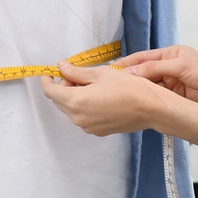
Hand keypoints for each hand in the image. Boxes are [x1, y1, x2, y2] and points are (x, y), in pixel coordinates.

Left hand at [40, 59, 180, 136]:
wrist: (151, 108)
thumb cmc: (128, 87)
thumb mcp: (101, 73)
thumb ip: (77, 71)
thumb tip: (61, 67)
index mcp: (75, 101)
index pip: (51, 91)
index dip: (47, 80)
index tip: (49, 72)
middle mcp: (78, 118)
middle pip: (60, 101)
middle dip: (64, 86)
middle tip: (79, 74)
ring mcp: (88, 127)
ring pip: (72, 109)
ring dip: (75, 96)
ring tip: (93, 85)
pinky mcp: (98, 131)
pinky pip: (83, 117)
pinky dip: (85, 106)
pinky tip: (101, 97)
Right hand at [117, 45, 197, 114]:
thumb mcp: (182, 65)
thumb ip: (155, 68)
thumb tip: (130, 73)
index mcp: (171, 55)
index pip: (142, 58)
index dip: (125, 64)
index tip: (109, 71)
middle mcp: (169, 69)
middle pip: (141, 74)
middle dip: (126, 79)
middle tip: (108, 86)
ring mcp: (170, 86)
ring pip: (146, 88)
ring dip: (134, 91)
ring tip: (117, 96)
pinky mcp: (173, 101)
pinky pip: (153, 99)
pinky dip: (144, 101)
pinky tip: (133, 104)